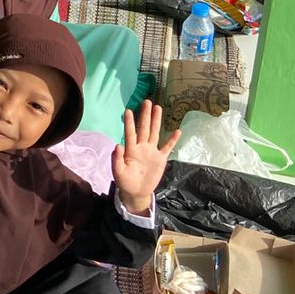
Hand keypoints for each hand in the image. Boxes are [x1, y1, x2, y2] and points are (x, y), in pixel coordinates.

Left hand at [112, 100, 179, 214]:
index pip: (130, 133)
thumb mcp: (118, 172)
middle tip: (147, 101)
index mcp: (131, 150)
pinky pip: (167, 147)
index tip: (128, 110)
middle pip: (144, 128)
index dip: (129, 122)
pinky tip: (178, 131)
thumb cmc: (125, 181)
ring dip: (156, 121)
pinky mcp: (161, 159)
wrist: (136, 192)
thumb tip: (117, 145)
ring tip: (158, 108)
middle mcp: (142, 147)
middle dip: (145, 115)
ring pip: (155, 133)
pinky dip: (173, 140)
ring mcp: (152, 152)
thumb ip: (117, 159)